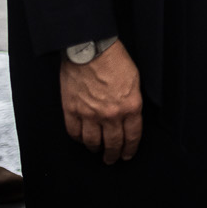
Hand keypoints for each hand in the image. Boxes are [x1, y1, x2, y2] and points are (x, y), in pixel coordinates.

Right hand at [59, 40, 141, 163]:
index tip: (127, 155)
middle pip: (113, 144)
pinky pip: (74, 133)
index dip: (130, 149)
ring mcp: (90, 114)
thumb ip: (132, 102)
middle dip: (113, 154)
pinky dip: (78, 139)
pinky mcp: (72, 110)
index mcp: (130, 107)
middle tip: (111, 159)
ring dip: (95, 149)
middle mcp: (111, 115)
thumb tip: (130, 117)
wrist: (90, 48)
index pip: (132, 137)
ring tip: (97, 151)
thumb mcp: (134, 81)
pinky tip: (81, 139)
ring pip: (92, 142)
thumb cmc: (114, 60)